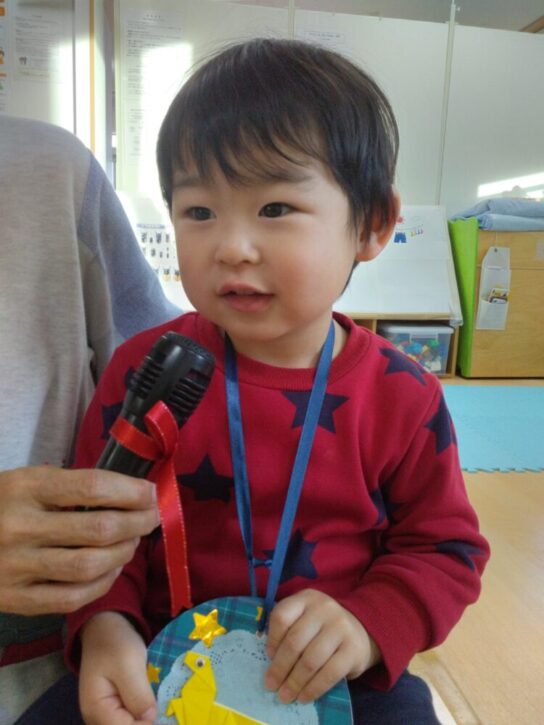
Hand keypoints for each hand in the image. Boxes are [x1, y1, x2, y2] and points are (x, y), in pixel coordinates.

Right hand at [0, 466, 158, 614]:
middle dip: (137, 522)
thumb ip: (69, 486)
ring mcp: (15, 567)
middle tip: (151, 518)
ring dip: (124, 553)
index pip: (92, 487)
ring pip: (90, 565)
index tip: (150, 493)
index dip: (131, 491)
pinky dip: (102, 584)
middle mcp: (18, 526)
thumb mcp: (25, 481)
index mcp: (23, 487)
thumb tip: (131, 493)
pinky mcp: (14, 600)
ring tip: (133, 542)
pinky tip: (112, 569)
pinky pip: (72, 597)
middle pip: (99, 528)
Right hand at [79, 612, 155, 724]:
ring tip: (166, 706)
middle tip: (169, 709)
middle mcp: (97, 719)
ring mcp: (105, 715)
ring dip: (148, 719)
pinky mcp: (115, 708)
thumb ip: (138, 694)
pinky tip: (158, 704)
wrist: (105, 628)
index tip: (166, 712)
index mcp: (97, 710)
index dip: (148, 724)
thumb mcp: (128, 664)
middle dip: (149, 722)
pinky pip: (131, 718)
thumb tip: (151, 719)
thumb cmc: (115, 643)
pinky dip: (144, 714)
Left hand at [264, 588, 379, 703]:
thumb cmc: (322, 627)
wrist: (361, 629)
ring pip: (310, 660)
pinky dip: (313, 689)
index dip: (272, 639)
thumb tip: (269, 659)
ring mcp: (340, 628)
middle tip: (270, 685)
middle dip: (279, 668)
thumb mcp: (305, 617)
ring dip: (294, 682)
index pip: (282, 616)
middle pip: (295, 641)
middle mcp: (324, 609)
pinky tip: (304, 698)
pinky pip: (329, 674)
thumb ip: (288, 629)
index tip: (268, 656)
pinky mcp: (353, 650)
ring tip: (284, 696)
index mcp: (307, 598)